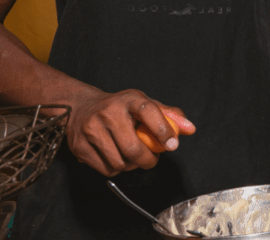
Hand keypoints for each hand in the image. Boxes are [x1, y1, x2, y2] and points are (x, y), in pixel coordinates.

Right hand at [66, 89, 195, 176]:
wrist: (79, 107)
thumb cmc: (120, 108)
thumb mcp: (144, 103)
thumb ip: (169, 115)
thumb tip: (190, 129)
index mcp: (129, 99)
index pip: (149, 112)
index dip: (163, 130)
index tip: (172, 145)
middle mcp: (108, 112)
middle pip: (133, 148)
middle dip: (148, 160)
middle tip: (152, 160)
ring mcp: (91, 130)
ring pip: (120, 163)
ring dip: (132, 166)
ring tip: (132, 156)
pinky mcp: (79, 147)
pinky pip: (107, 169)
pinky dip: (117, 169)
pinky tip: (116, 156)